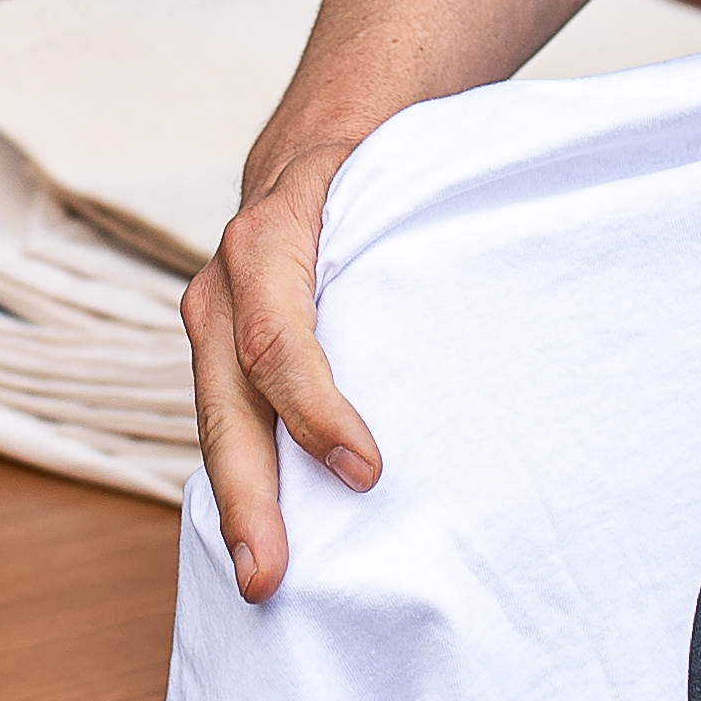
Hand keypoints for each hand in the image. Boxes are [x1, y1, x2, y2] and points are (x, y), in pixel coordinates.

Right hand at [182, 136, 382, 602]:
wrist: (330, 124)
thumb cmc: (378, 158)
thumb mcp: (394, 172)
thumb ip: (409, 231)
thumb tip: (484, 333)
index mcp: (270, 236)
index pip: (279, 336)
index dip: (316, 408)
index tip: (367, 472)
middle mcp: (226, 282)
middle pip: (229, 400)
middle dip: (249, 495)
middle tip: (272, 575)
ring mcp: (217, 319)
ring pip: (218, 418)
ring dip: (238, 501)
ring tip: (263, 577)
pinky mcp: (227, 349)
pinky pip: (229, 418)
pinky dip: (245, 478)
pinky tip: (269, 536)